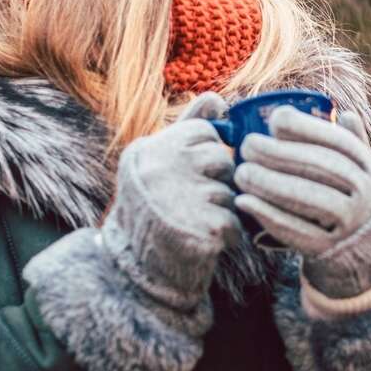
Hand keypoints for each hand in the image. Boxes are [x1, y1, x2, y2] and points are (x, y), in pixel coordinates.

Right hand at [103, 91, 243, 308]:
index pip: (204, 131)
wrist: (136, 272)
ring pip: (229, 191)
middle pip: (221, 159)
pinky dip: (227, 235)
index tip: (188, 175)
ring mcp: (179, 199)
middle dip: (217, 182)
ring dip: (221, 210)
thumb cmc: (154, 211)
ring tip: (193, 222)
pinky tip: (202, 241)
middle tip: (191, 203)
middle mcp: (159, 169)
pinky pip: (235, 221)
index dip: (206, 155)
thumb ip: (188, 128)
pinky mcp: (201, 229)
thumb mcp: (161, 163)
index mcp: (149, 150)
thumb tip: (217, 97)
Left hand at [233, 107, 370, 298]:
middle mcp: (367, 194)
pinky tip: (245, 202)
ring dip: (270, 183)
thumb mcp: (363, 174)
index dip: (306, 128)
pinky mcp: (329, 251)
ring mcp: (351, 225)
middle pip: (321, 168)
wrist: (369, 257)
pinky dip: (268, 216)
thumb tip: (345, 113)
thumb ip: (352, 145)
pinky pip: (297, 232)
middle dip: (279, 154)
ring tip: (241, 173)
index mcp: (370, 168)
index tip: (275, 120)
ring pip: (309, 198)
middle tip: (247, 146)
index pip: (339, 142)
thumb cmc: (355, 203)